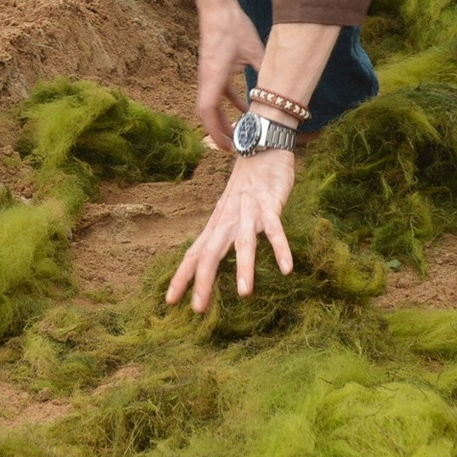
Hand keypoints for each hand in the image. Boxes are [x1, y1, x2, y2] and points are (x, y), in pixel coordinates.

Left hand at [166, 149, 295, 312]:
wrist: (260, 147)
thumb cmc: (245, 185)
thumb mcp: (228, 213)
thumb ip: (221, 236)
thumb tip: (208, 262)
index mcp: (216, 225)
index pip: (193, 254)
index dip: (181, 276)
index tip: (169, 301)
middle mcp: (227, 220)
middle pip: (210, 253)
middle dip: (203, 281)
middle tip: (197, 309)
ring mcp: (248, 212)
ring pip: (243, 242)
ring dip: (244, 268)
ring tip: (244, 294)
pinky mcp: (270, 205)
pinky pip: (275, 229)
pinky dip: (280, 248)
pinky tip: (287, 269)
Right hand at [193, 0, 262, 145]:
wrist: (218, 8)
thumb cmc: (232, 27)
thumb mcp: (254, 50)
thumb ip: (264, 70)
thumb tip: (281, 89)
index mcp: (213, 77)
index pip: (208, 111)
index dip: (215, 131)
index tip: (227, 145)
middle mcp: (207, 79)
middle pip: (207, 113)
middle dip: (218, 132)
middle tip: (233, 148)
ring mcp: (209, 75)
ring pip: (211, 105)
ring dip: (223, 120)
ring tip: (238, 133)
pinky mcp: (214, 69)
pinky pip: (219, 93)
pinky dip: (230, 103)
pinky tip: (245, 108)